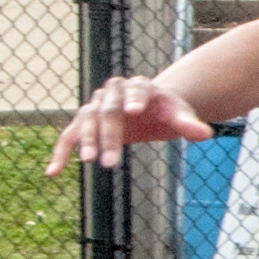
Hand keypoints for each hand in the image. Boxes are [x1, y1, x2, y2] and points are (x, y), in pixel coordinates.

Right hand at [47, 77, 212, 174]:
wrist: (151, 108)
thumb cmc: (168, 111)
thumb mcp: (180, 116)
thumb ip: (189, 124)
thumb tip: (205, 134)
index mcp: (139, 86)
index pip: (135, 90)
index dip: (134, 99)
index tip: (134, 111)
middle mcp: (113, 92)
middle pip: (108, 111)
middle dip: (109, 136)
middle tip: (111, 162)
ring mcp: (96, 105)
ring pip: (87, 121)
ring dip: (87, 142)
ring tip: (90, 162)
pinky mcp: (85, 122)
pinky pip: (69, 136)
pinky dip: (60, 153)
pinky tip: (53, 172)